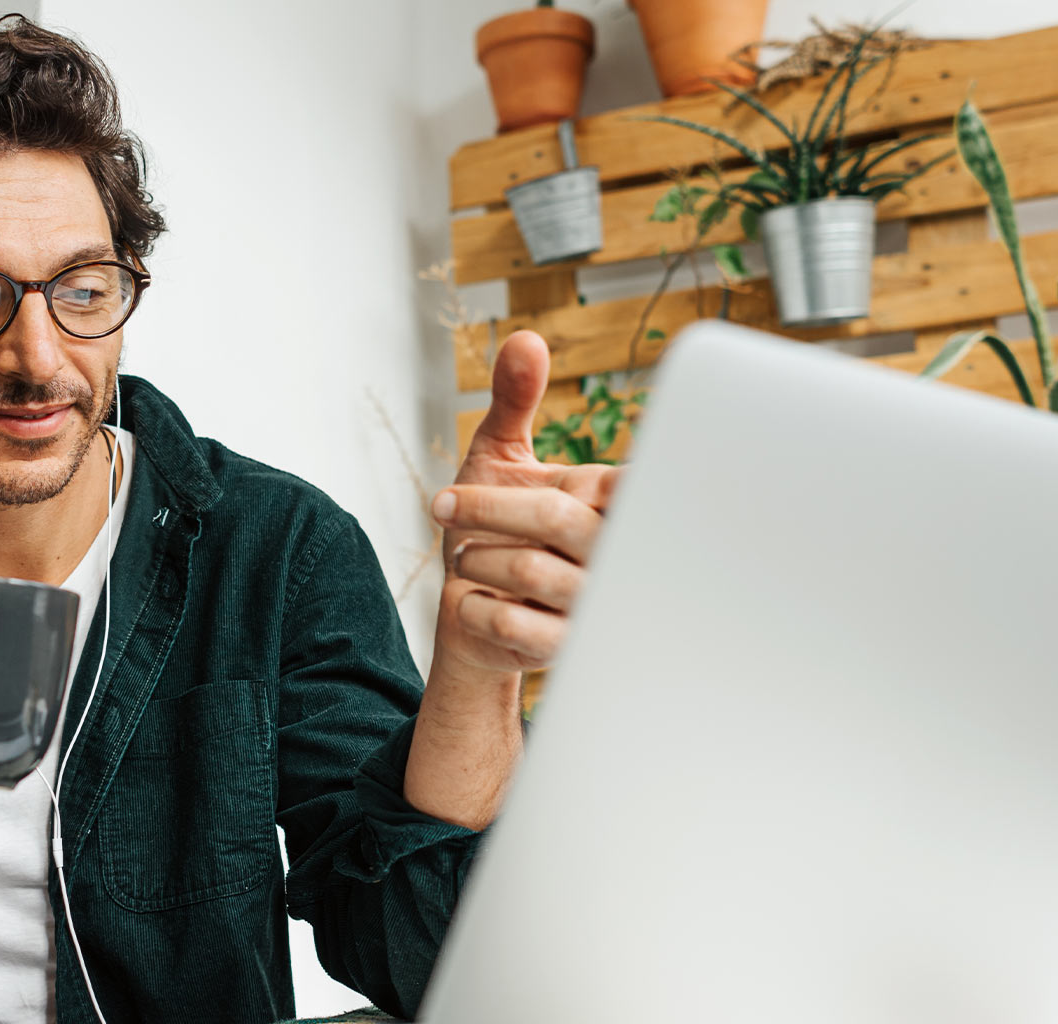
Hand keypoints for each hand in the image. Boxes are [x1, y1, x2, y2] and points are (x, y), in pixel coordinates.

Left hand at [432, 331, 620, 674]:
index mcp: (612, 503)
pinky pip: (506, 622)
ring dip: (473, 558)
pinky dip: (470, 606)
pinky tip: (473, 601)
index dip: (539, 480)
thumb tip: (525, 339)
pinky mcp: (564, 651)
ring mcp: (593, 605)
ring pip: (526, 570)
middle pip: (554, 517)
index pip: (613, 479)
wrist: (479, 617)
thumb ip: (515, 400)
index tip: (481, 489)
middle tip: (442, 508)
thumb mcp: (502, 459)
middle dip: (483, 509)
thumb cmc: (501, 530)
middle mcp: (614, 554)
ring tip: (466, 557)